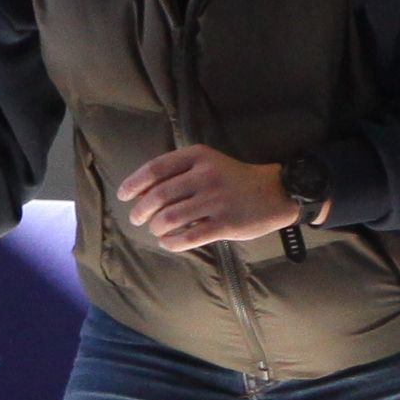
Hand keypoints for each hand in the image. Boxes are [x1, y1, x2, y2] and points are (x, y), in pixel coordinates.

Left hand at [115, 144, 295, 252]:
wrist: (276, 192)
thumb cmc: (234, 178)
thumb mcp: (208, 163)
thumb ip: (180, 172)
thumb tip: (142, 192)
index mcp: (198, 157)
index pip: (156, 168)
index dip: (134, 183)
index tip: (123, 196)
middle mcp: (205, 176)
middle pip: (159, 195)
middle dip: (141, 210)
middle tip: (136, 218)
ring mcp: (216, 201)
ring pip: (171, 217)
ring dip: (156, 227)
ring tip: (155, 230)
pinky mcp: (226, 224)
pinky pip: (189, 237)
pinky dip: (172, 242)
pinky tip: (167, 242)